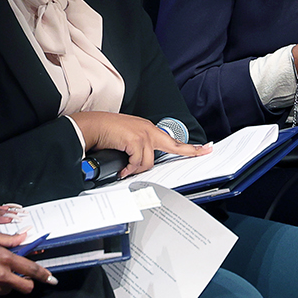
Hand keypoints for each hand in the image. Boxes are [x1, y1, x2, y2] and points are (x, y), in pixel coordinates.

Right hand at [0, 228, 57, 297]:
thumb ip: (8, 239)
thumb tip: (24, 238)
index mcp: (5, 259)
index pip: (32, 269)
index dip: (44, 275)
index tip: (52, 279)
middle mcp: (1, 277)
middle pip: (25, 287)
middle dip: (26, 283)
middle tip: (18, 276)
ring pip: (7, 291)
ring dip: (5, 284)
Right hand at [70, 111, 206, 175]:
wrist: (91, 127)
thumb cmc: (105, 133)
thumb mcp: (126, 142)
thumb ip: (137, 151)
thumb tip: (140, 168)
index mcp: (147, 129)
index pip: (171, 139)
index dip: (188, 147)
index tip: (203, 149)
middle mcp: (148, 129)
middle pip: (173, 145)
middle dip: (190, 151)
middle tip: (205, 152)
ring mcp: (143, 134)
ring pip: (149, 161)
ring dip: (137, 169)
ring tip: (126, 170)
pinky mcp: (136, 140)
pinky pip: (138, 162)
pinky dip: (130, 169)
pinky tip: (123, 170)